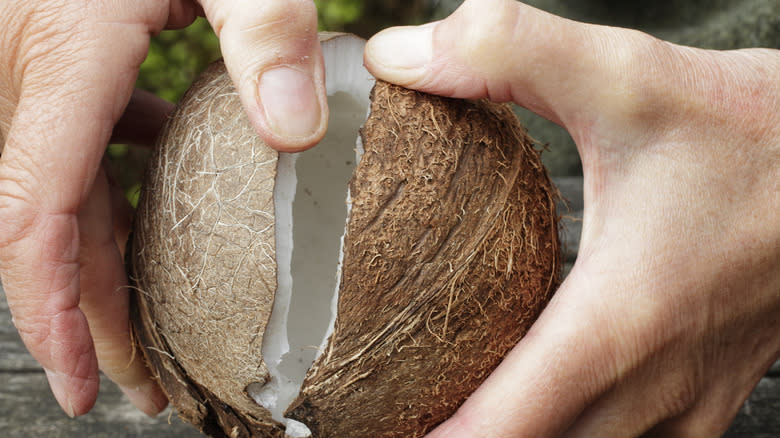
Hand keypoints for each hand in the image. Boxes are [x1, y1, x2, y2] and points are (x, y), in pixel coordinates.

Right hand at [0, 0, 326, 417]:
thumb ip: (267, 33)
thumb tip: (300, 136)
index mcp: (64, 51)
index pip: (34, 213)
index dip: (54, 310)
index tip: (85, 381)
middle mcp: (33, 65)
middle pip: (44, 223)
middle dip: (87, 314)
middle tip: (140, 388)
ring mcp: (46, 60)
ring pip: (59, 190)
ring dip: (100, 264)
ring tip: (148, 325)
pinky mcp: (70, 50)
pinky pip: (82, 141)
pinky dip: (116, 192)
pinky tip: (164, 202)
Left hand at [365, 0, 779, 435]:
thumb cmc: (752, 132)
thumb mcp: (622, 76)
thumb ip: (500, 53)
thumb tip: (397, 56)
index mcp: (619, 323)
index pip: (499, 430)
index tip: (366, 422)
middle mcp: (654, 387)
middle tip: (385, 412)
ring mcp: (686, 406)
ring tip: (440, 417)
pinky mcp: (702, 399)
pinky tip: (534, 411)